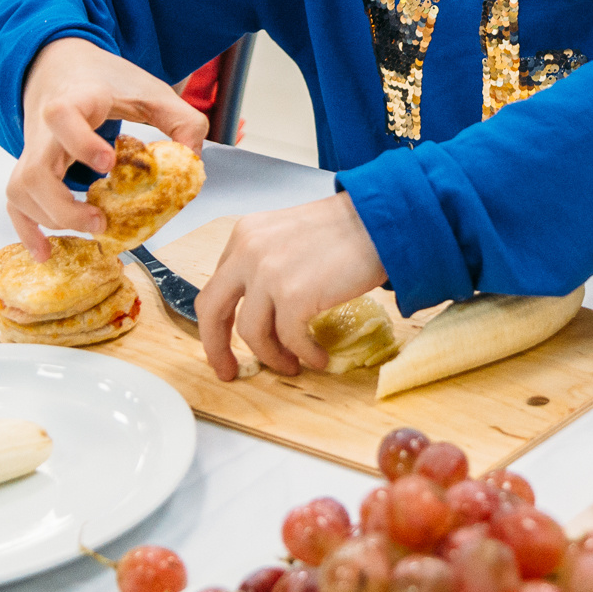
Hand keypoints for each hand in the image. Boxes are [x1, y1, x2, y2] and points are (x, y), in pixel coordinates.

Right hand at [7, 38, 207, 258]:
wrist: (62, 66)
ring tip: (89, 228)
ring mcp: (34, 149)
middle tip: (100, 220)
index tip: (108, 164)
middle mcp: (46, 127)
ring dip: (49, 218)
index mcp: (78, 100)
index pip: (62, 116)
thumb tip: (193, 161)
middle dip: (63, 205)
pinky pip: (15, 201)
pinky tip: (44, 251)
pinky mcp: (29, 166)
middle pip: (34, 169)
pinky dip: (26, 229)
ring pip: (21, 189)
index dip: (80, 142)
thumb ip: (182, 120)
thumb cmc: (108, 80)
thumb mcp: (153, 90)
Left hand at [196, 194, 387, 379]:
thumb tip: (260, 308)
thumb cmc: (346, 230)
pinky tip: (318, 357)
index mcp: (244, 236)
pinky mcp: (295, 295)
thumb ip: (264, 263)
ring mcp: (269, 274)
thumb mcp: (288, 235)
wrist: (380, 221)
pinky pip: (289, 339)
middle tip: (229, 370)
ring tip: (292, 364)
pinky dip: (304, 354)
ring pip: (250, 333)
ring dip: (271, 356)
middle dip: (216, 348)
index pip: (215, 286)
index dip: (218, 321)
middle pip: (212, 310)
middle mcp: (248, 252)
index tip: (225, 342)